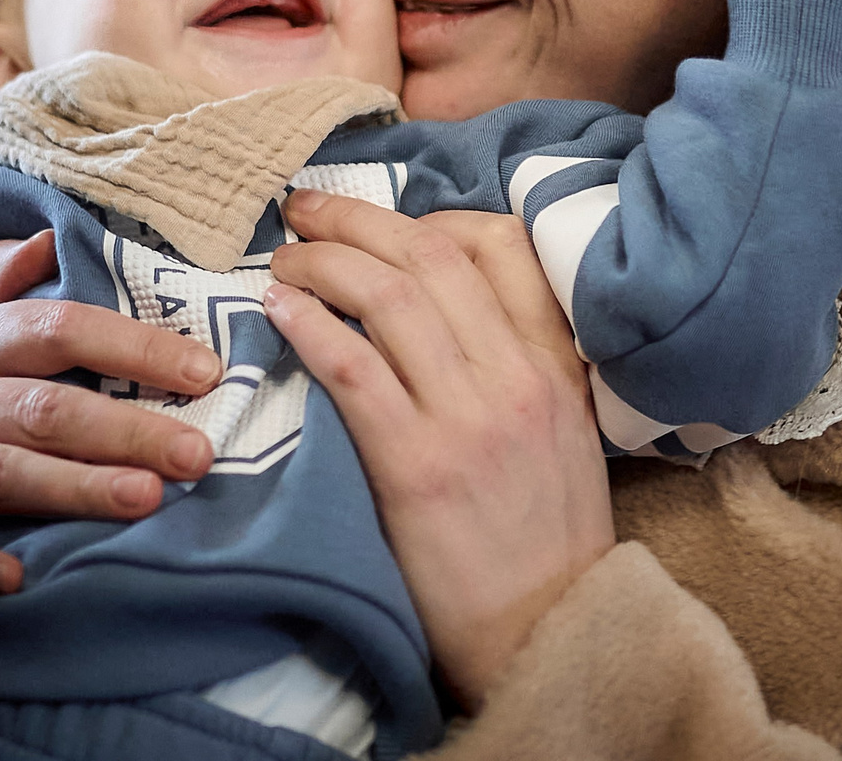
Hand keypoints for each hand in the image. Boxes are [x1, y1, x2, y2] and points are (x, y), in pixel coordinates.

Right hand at [0, 230, 223, 593]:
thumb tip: (53, 237)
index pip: (56, 328)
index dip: (132, 348)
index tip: (204, 371)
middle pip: (42, 408)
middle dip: (126, 429)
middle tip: (198, 453)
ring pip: (1, 474)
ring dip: (75, 488)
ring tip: (148, 498)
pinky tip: (19, 575)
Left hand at [264, 191, 613, 710]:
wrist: (551, 632)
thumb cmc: (546, 540)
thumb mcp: (563, 433)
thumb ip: (521, 365)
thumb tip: (445, 312)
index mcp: (554, 364)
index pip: (498, 246)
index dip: (427, 217)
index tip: (382, 224)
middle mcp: (515, 377)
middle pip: (427, 256)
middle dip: (356, 218)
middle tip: (305, 209)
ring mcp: (468, 419)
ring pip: (386, 298)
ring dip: (322, 262)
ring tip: (283, 258)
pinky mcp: (417, 467)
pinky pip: (352, 368)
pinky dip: (309, 324)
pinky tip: (277, 309)